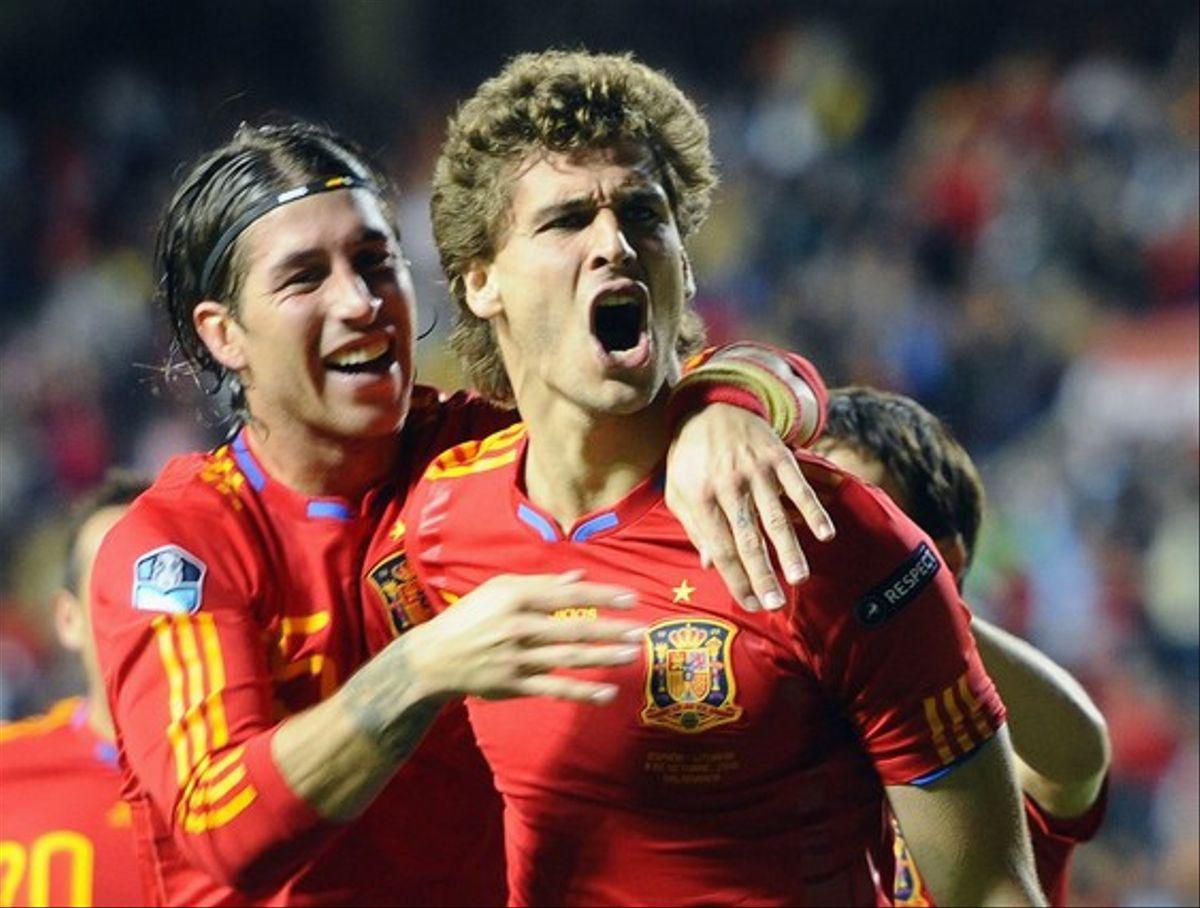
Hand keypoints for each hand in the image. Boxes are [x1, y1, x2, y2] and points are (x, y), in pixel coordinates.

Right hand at [405, 571, 643, 703]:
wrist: (434, 658)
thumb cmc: (471, 617)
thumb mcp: (499, 589)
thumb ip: (542, 584)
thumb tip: (580, 577)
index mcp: (515, 597)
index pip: (568, 595)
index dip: (602, 595)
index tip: (632, 599)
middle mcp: (518, 626)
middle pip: (573, 627)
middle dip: (611, 629)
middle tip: (641, 630)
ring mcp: (516, 658)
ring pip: (569, 658)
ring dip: (603, 657)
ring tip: (632, 655)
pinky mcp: (514, 685)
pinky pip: (554, 689)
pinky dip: (582, 692)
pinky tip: (607, 694)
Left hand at [665, 404, 834, 611]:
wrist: (711, 405)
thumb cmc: (691, 456)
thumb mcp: (679, 490)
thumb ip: (695, 527)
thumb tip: (711, 566)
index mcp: (699, 496)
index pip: (720, 547)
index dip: (736, 578)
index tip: (750, 604)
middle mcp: (727, 484)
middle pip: (748, 538)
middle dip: (762, 574)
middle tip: (775, 604)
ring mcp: (755, 469)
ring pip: (776, 517)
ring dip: (789, 550)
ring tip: (800, 579)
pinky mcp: (778, 455)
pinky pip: (798, 486)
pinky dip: (814, 510)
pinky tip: (826, 534)